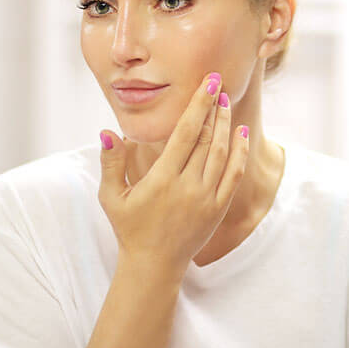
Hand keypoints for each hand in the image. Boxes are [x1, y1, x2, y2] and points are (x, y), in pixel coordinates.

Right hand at [98, 73, 249, 276]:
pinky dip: (239, 152)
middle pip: (206, 139)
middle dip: (214, 107)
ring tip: (227, 101)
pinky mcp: (218, 209)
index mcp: (162, 180)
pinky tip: (241, 133)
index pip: (185, 134)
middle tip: (219, 82)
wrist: (154, 265)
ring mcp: (206, 199)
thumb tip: (106, 131)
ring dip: (226, 125)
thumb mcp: (111, 196)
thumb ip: (111, 163)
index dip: (198, 106)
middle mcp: (188, 188)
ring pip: (222, 153)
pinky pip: (234, 175)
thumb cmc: (129, 227)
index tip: (208, 83)